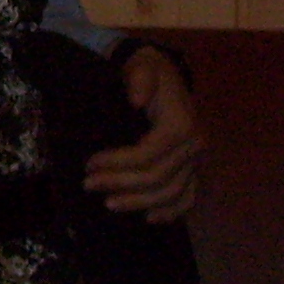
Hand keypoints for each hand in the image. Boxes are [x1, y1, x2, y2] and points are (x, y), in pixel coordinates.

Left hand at [85, 44, 201, 221]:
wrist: (164, 74)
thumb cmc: (148, 72)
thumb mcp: (142, 66)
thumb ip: (139, 79)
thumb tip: (135, 100)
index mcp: (181, 125)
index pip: (147, 155)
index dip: (117, 163)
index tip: (89, 165)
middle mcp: (193, 146)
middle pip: (157, 178)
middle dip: (120, 184)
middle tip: (89, 185)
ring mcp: (195, 161)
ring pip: (172, 193)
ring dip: (139, 202)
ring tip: (109, 203)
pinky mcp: (193, 169)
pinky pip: (188, 197)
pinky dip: (172, 211)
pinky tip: (150, 218)